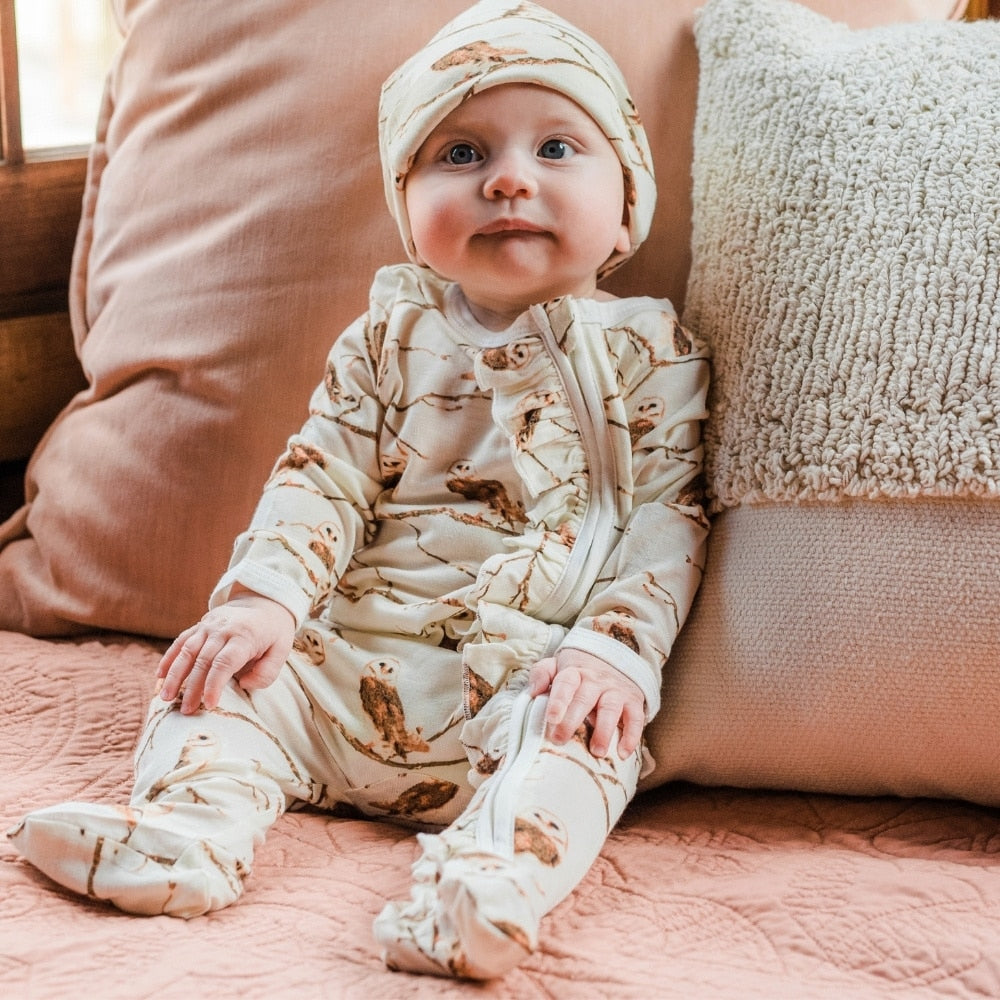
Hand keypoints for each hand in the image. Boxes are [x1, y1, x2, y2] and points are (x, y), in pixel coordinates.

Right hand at [156, 589, 295, 714]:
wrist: (265, 602)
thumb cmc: (273, 633)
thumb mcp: (282, 650)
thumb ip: (267, 671)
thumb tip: (244, 684)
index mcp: (244, 636)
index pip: (224, 662)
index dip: (214, 684)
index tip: (209, 705)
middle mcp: (223, 629)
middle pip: (203, 660)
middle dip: (192, 687)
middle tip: (186, 711)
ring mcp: (209, 625)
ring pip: (187, 650)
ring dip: (174, 675)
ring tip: (165, 698)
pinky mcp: (200, 625)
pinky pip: (181, 641)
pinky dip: (169, 657)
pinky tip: (160, 676)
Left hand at [528, 648, 644, 759]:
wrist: (614, 658)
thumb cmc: (578, 671)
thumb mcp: (557, 665)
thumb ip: (542, 674)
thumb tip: (533, 691)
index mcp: (575, 672)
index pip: (565, 684)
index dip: (558, 700)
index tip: (551, 718)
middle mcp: (596, 680)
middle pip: (585, 699)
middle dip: (572, 720)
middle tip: (560, 739)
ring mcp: (616, 690)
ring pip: (611, 708)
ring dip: (604, 730)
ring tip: (596, 751)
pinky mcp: (633, 701)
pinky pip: (635, 718)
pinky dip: (631, 736)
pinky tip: (622, 753)